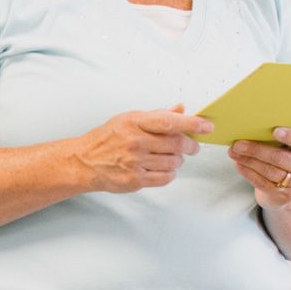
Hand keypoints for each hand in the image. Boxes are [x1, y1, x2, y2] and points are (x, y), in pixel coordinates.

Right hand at [73, 105, 213, 193]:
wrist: (84, 162)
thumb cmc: (106, 139)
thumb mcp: (128, 119)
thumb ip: (156, 116)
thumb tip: (181, 109)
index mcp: (134, 123)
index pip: (169, 122)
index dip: (192, 123)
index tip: (207, 126)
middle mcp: (135, 142)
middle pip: (176, 143)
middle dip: (190, 145)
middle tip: (192, 146)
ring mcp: (134, 162)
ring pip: (173, 162)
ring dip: (178, 160)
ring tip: (171, 157)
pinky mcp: (134, 180)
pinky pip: (164, 177)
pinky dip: (169, 173)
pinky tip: (163, 168)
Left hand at [229, 127, 290, 209]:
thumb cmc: (288, 155)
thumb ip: (281, 136)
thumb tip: (254, 125)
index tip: (275, 131)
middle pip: (280, 158)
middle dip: (257, 150)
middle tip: (238, 144)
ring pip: (269, 171)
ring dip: (248, 161)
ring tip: (233, 152)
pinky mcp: (284, 195)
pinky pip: (263, 183)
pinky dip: (248, 172)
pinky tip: (238, 164)